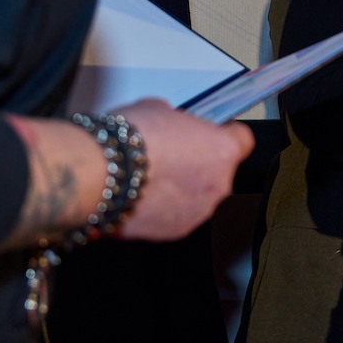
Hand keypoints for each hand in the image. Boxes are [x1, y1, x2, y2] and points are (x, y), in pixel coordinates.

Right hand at [111, 99, 252, 241]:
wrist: (99, 174)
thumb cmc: (130, 139)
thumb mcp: (158, 109)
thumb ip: (175, 121)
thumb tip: (169, 125)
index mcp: (223, 151)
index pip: (242, 140)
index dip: (226, 135)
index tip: (215, 133)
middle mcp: (218, 186)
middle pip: (217, 172)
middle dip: (197, 165)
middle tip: (169, 156)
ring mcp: (197, 213)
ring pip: (196, 197)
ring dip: (180, 189)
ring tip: (149, 179)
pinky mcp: (173, 233)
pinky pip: (174, 217)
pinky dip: (162, 210)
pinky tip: (140, 197)